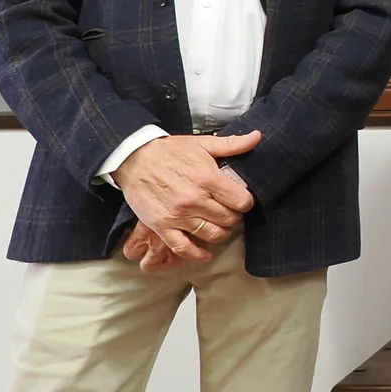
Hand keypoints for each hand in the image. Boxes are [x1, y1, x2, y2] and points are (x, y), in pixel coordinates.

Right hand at [111, 133, 260, 263]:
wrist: (134, 158)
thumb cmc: (169, 151)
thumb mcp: (202, 144)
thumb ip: (232, 144)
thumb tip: (256, 137)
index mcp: (208, 178)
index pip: (241, 201)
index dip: (245, 202)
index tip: (241, 200)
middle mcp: (195, 199)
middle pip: (229, 219)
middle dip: (234, 216)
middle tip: (230, 212)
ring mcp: (178, 215)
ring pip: (212, 234)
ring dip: (220, 233)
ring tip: (220, 226)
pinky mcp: (162, 226)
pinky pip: (183, 248)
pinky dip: (197, 254)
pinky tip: (205, 253)